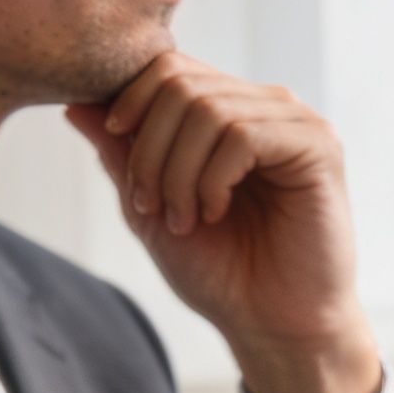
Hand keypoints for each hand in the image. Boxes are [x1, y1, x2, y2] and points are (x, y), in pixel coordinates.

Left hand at [68, 53, 384, 392]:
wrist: (273, 326)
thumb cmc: (221, 273)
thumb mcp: (150, 209)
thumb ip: (120, 156)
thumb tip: (76, 104)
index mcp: (228, 111)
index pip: (169, 66)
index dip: (130, 98)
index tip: (115, 142)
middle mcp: (263, 106)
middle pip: (180, 83)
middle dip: (149, 148)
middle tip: (150, 206)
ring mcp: (294, 121)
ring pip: (208, 109)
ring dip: (178, 171)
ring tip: (184, 218)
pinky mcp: (318, 146)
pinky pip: (243, 135)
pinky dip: (214, 178)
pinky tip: (216, 212)